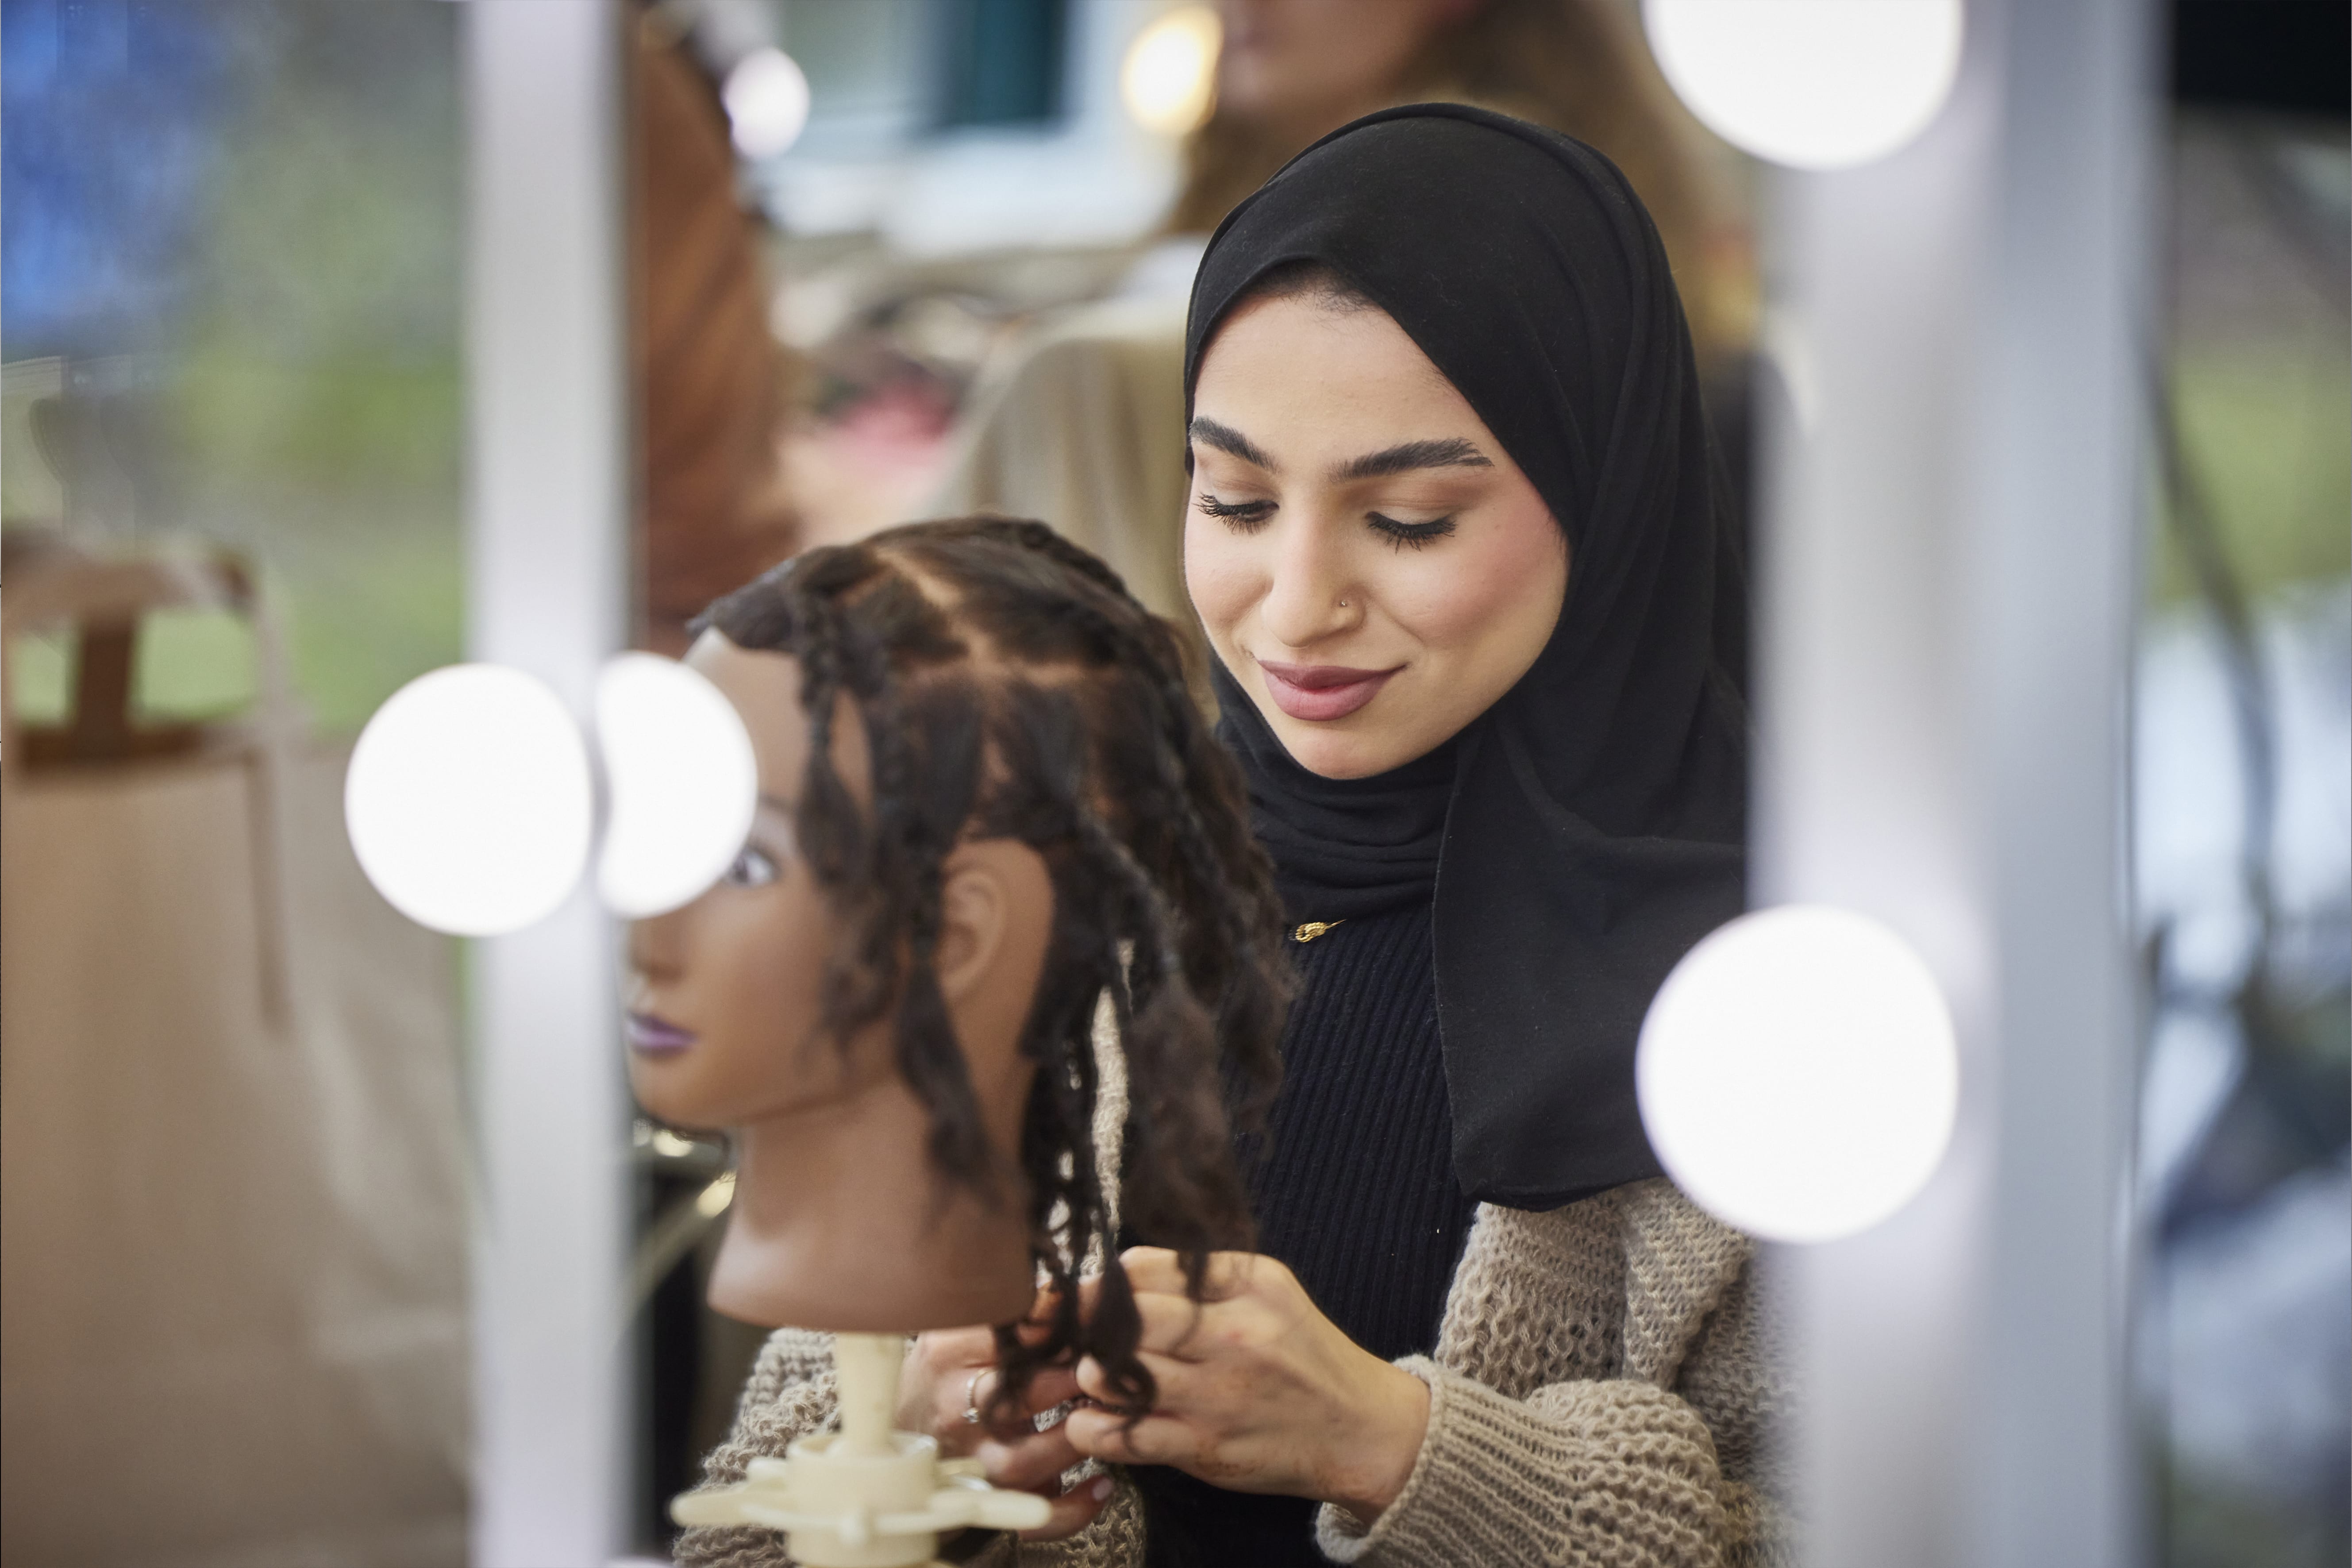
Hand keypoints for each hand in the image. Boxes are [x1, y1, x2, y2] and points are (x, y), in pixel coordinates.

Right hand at [898, 1315, 1114, 1540]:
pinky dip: (1071, 1508)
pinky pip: (1030, 1515)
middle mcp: (953, 1406)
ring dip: (1074, 1442)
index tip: (1098, 1325)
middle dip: (1074, 1382)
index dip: (1062, 1330)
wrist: (898, 1432)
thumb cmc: (946, 1374)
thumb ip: (1014, 1311)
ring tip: (1106, 1420)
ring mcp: (968, 1457)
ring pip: (1024, 1461)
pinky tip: (1101, 1485)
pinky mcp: (985, 1496)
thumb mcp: (964, 1329)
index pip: (1009, 1335)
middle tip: (1111, 1371)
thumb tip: (1078, 1292)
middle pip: (1020, 1395)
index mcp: (949, 1352)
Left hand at [1061, 1248, 1430, 1522]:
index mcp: (1248, 1287)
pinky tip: (1097, 1419)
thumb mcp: (1269, 1290)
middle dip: (1088, 1326)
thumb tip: (1123, 1266)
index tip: (1091, 1296)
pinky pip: (1125, 1436)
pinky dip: (1095, 1427)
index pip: (1146, 1267)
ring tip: (1094, 1374)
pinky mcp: (1204, 1449)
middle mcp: (1234, 1337)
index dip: (1104, 1282)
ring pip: (1115, 1376)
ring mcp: (1217, 1397)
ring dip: (1088, 1374)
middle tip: (1079, 1335)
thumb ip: (1202, 1274)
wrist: (1359, 1430)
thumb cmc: (1304, 1355)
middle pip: (1125, 1318)